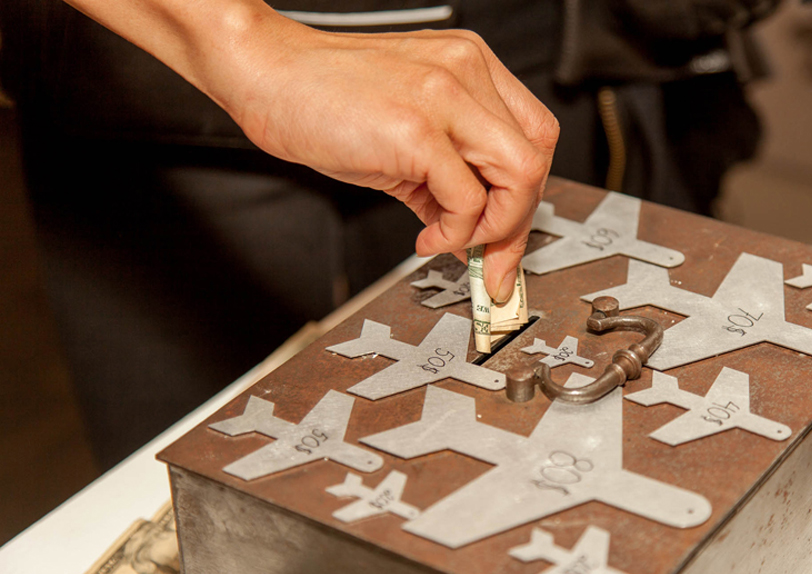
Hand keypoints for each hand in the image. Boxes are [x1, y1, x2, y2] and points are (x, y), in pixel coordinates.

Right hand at [218, 18, 558, 300]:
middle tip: (490, 259)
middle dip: (517, 223)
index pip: (535, 136)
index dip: (527, 194)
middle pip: (537, 158)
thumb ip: (446, 176)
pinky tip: (427, 236)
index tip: (507, 236)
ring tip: (452, 240)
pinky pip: (467, 199)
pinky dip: (455, 233)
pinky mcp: (416, 130)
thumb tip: (473, 230)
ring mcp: (445, 97)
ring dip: (494, 228)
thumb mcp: (404, 134)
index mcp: (470, 68)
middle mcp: (466, 74)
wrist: (266, 73)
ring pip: (520, 176)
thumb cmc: (324, 98)